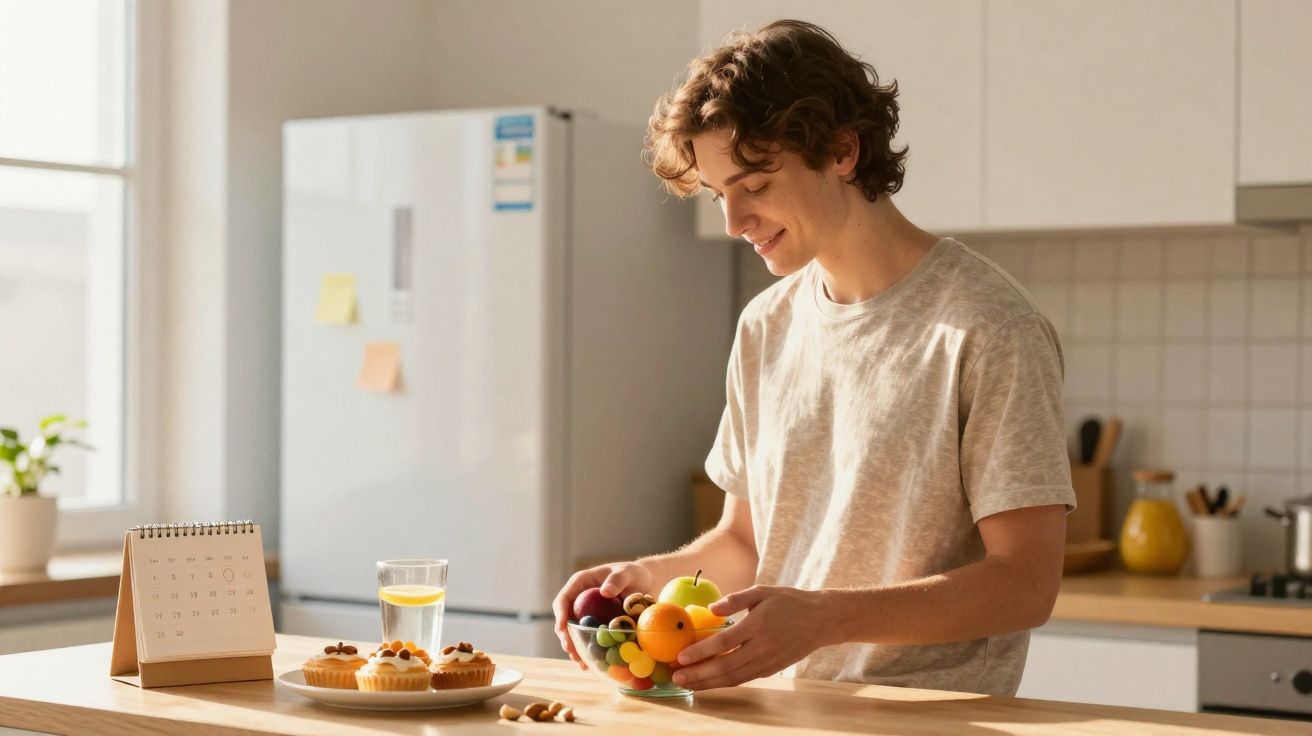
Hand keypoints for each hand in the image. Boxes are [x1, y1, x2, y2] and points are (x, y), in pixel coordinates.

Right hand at [552, 561, 653, 668]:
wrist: (644, 583)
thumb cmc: (634, 573)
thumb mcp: (627, 572)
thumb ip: (617, 579)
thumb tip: (605, 592)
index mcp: (580, 584)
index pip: (564, 599)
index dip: (560, 614)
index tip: (562, 628)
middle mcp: (579, 599)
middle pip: (565, 619)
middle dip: (565, 637)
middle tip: (571, 651)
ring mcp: (586, 613)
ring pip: (574, 633)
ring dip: (574, 648)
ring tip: (580, 662)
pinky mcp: (595, 624)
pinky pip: (587, 638)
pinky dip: (587, 651)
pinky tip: (589, 665)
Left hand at [670, 585, 831, 689]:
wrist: (821, 620)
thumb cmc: (789, 601)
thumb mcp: (762, 591)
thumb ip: (735, 599)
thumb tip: (711, 609)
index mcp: (758, 625)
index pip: (724, 643)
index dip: (701, 652)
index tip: (681, 657)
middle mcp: (762, 648)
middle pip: (725, 667)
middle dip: (698, 674)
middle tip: (676, 677)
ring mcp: (768, 662)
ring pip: (733, 678)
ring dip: (708, 683)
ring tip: (687, 684)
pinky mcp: (771, 669)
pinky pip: (743, 679)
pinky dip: (724, 682)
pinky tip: (709, 682)